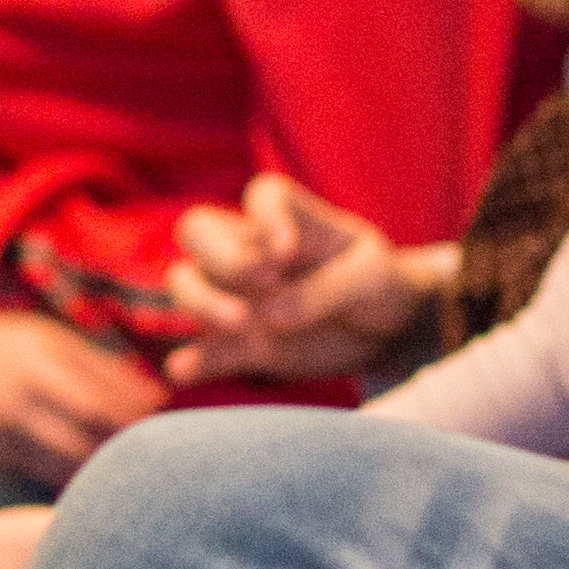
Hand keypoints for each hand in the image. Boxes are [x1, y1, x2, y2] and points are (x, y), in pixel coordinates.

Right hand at [0, 312, 168, 487]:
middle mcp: (20, 396)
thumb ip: (104, 369)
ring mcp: (5, 428)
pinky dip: (75, 478)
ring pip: (64, 459)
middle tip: (153, 452)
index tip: (160, 424)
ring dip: (103, 467)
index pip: (96, 396)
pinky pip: (44, 473)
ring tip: (132, 469)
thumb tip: (157, 399)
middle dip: (122, 443)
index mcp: (39, 360)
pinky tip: (99, 481)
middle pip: (83, 430)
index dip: (132, 415)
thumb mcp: (54, 342)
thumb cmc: (18, 349)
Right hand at [160, 176, 442, 383]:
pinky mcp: (242, 344)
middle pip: (198, 229)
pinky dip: (190, 361)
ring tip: (240, 324)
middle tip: (263, 280)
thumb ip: (330, 288)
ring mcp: (240, 296)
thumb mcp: (372, 277)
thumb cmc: (378, 284)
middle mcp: (252, 250)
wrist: (385, 331)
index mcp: (291, 219)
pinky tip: (183, 371)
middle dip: (220, 254)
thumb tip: (276, 313)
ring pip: (186, 282)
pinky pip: (204, 350)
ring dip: (200, 301)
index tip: (289, 251)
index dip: (269, 218)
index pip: (263, 196)